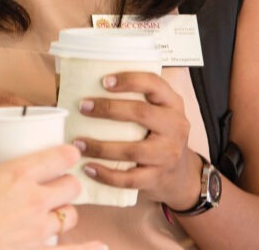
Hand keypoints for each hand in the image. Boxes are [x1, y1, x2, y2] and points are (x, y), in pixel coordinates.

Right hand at [0, 145, 106, 249]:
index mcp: (17, 174)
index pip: (59, 157)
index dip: (69, 153)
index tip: (70, 152)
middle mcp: (35, 198)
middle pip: (71, 186)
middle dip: (68, 184)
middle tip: (58, 184)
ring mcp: (40, 228)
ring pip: (71, 215)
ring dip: (65, 212)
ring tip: (56, 212)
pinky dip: (90, 249)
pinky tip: (102, 247)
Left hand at [73, 71, 197, 207]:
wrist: (181, 173)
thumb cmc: (157, 133)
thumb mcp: (156, 110)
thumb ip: (132, 97)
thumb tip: (81, 85)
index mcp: (172, 103)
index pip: (154, 84)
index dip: (129, 80)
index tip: (104, 81)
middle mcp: (175, 126)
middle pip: (141, 113)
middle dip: (108, 108)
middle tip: (82, 107)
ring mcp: (169, 154)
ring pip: (132, 150)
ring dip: (101, 147)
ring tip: (77, 143)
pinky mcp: (158, 177)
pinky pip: (130, 178)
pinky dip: (106, 175)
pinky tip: (89, 168)